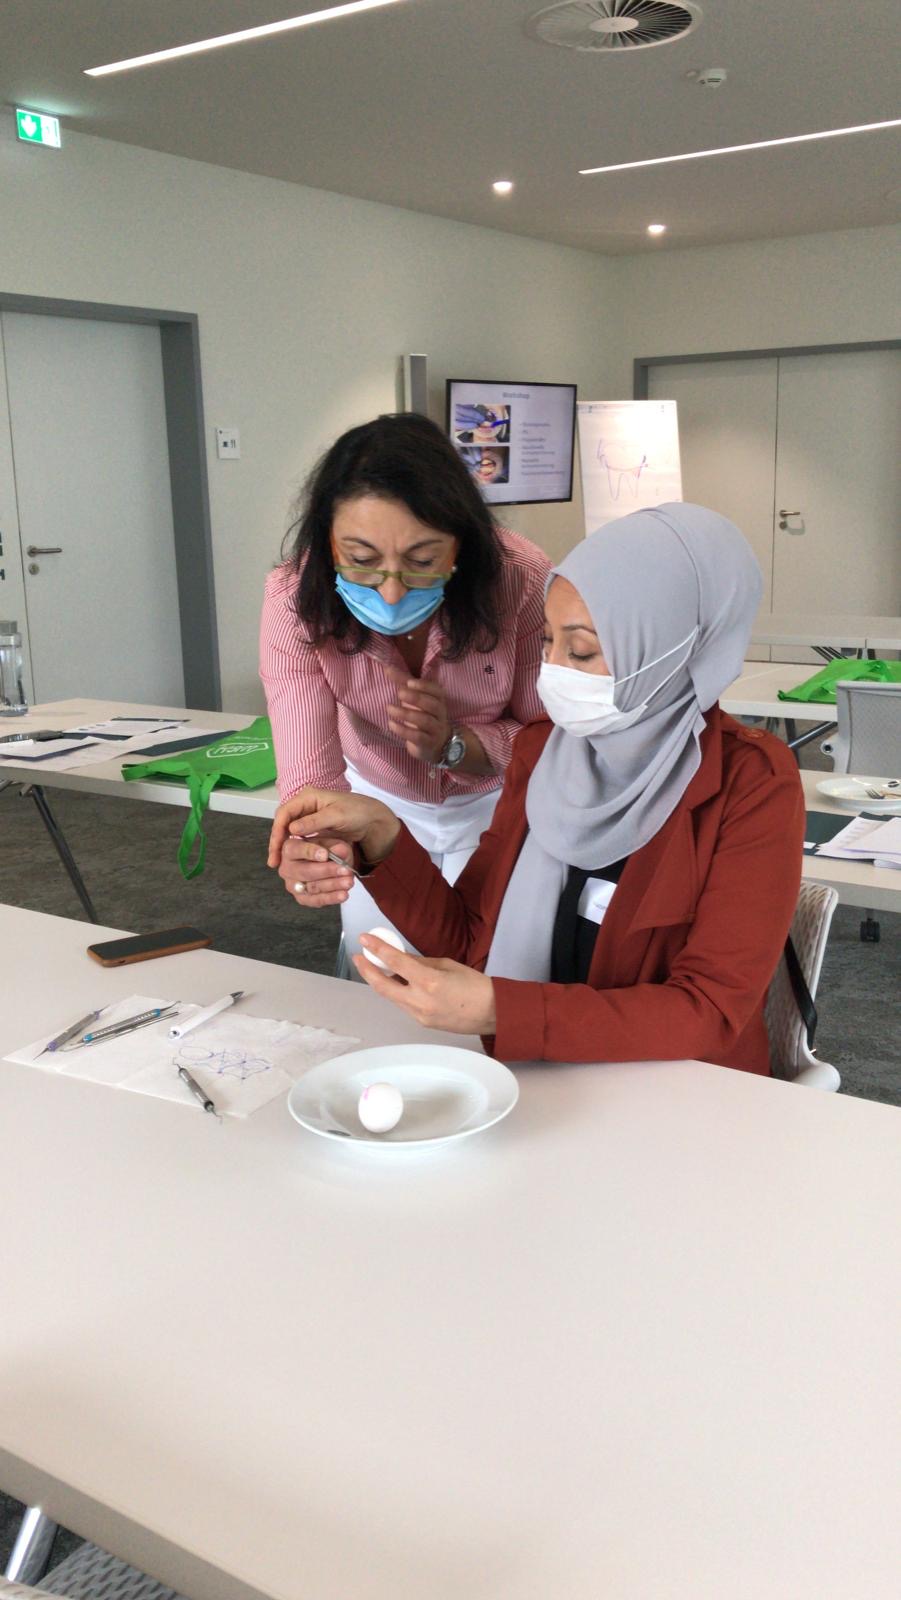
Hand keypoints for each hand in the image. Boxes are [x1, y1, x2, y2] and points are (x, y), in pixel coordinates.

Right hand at [267, 788, 399, 907]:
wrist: (375, 822)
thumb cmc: (359, 812)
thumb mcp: (338, 815)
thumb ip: (315, 821)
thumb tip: (292, 829)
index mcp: (307, 799)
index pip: (284, 814)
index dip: (276, 832)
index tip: (276, 850)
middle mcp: (305, 811)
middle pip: (284, 829)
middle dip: (280, 847)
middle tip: (275, 863)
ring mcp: (309, 825)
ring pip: (292, 841)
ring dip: (290, 854)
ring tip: (285, 868)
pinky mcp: (315, 837)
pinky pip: (303, 848)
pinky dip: (302, 859)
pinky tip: (300, 869)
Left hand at [354, 933, 496, 1035]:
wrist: (492, 1013)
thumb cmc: (475, 986)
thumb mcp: (447, 965)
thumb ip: (421, 962)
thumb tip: (401, 958)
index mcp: (429, 982)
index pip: (395, 962)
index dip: (377, 949)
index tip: (365, 939)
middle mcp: (420, 1001)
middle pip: (382, 986)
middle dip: (366, 971)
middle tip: (358, 957)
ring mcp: (419, 1015)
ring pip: (392, 997)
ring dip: (381, 982)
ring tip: (377, 968)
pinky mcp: (422, 1023)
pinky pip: (404, 1005)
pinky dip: (398, 992)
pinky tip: (400, 983)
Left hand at [383, 664, 451, 762]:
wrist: (435, 744)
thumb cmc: (423, 714)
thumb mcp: (415, 697)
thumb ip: (403, 682)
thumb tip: (386, 667)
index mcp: (438, 699)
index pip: (436, 691)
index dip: (424, 686)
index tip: (409, 682)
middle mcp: (440, 713)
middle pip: (432, 705)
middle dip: (416, 698)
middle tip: (399, 693)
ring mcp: (436, 729)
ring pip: (425, 721)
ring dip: (406, 714)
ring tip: (389, 708)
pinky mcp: (428, 743)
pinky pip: (418, 737)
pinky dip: (403, 730)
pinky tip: (391, 724)